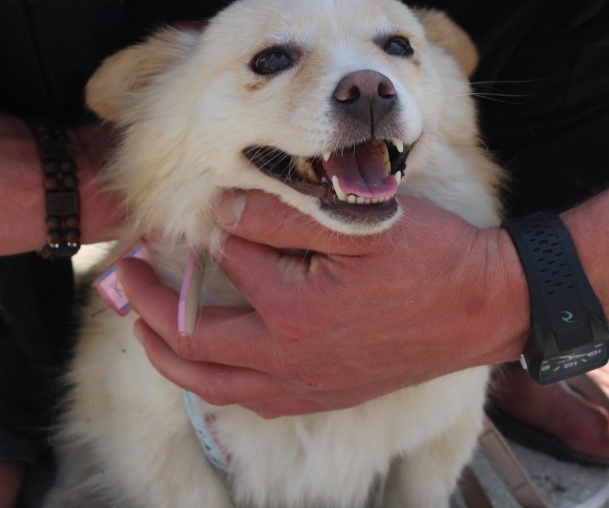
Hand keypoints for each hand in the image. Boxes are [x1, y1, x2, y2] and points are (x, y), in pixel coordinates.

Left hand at [122, 190, 528, 417]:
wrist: (484, 308)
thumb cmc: (432, 257)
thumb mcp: (359, 221)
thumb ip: (283, 214)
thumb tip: (223, 210)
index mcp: (292, 310)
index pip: (231, 260)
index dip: (221, 227)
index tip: (211, 207)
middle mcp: (287, 359)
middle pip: (190, 339)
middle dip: (146, 304)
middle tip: (124, 274)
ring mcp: (304, 385)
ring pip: (210, 382)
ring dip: (168, 352)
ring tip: (143, 326)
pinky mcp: (323, 396)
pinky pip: (249, 401)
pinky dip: (214, 381)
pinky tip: (211, 364)